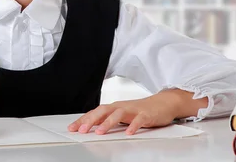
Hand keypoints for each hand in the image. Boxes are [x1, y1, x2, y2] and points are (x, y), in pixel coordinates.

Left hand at [67, 89, 207, 135]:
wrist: (164, 103)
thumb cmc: (141, 110)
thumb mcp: (122, 115)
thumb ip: (108, 120)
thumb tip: (91, 126)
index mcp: (114, 107)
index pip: (95, 112)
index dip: (83, 120)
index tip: (72, 128)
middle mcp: (121, 106)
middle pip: (103, 111)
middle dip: (90, 120)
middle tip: (80, 130)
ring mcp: (133, 110)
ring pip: (118, 114)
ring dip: (107, 123)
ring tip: (99, 132)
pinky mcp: (146, 115)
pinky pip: (139, 120)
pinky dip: (133, 126)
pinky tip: (128, 133)